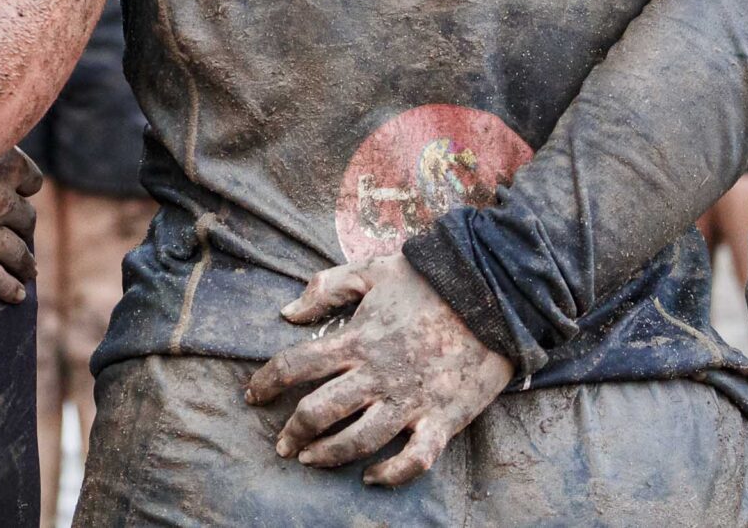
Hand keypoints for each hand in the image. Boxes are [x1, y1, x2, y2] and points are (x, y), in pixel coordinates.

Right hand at [0, 148, 41, 303]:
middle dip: (25, 228)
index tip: (19, 195)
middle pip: (27, 219)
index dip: (25, 190)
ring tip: (27, 271)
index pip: (32, 182)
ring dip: (26, 263)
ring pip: (18, 252)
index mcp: (5, 162)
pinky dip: (9, 289)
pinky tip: (16, 296)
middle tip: (21, 236)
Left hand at [244, 254, 512, 486]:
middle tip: (283, 444)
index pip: (295, 365)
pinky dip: (391, 474)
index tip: (252, 396)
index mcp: (357, 339)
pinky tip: (372, 477)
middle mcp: (377, 375)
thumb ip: (327, 287)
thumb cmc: (431, 280)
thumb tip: (287, 312)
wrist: (495, 294)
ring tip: (311, 461)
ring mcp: (410, 400)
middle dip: (293, 431)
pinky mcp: (443, 419)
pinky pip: (414, 458)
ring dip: (328, 455)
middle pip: (319, 412)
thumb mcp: (373, 271)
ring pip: (357, 440)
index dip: (266, 383)